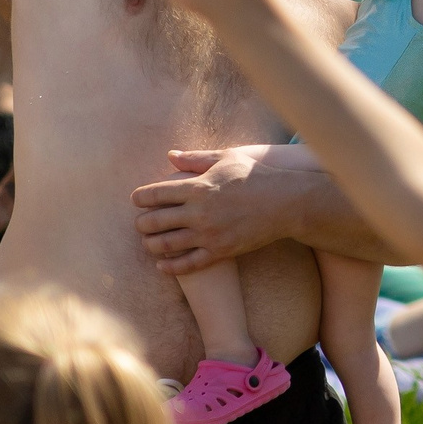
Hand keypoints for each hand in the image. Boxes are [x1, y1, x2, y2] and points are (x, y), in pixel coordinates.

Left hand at [133, 146, 279, 274]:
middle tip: (140, 223)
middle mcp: (199, 213)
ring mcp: (208, 234)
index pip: (155, 194)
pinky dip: (170, 267)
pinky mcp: (220, 251)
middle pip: (155, 222)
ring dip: (150, 245)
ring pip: (166, 245)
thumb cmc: (256, 176)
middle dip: (142, 223)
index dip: (140, 197)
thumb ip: (195, 158)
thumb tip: (169, 156)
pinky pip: (188, 264)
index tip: (137, 199)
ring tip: (148, 242)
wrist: (286, 203)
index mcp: (198, 187)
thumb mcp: (226, 158)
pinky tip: (161, 265)